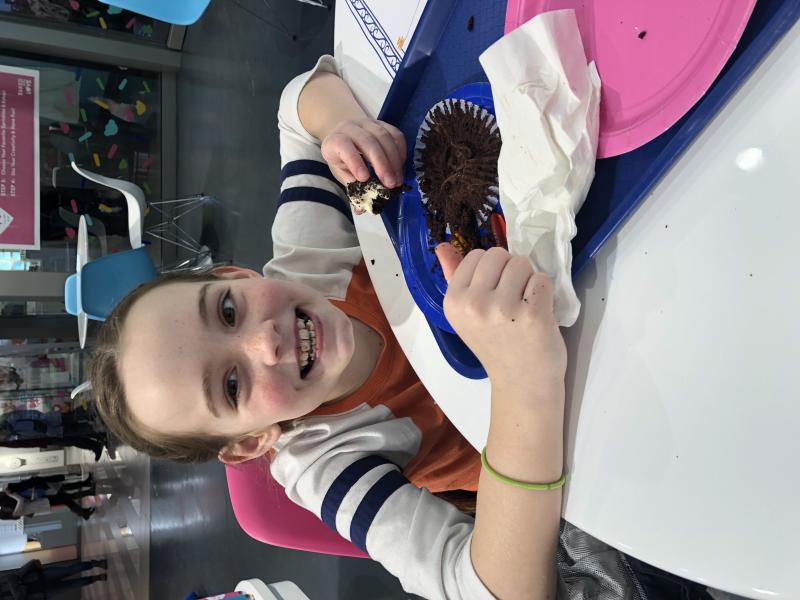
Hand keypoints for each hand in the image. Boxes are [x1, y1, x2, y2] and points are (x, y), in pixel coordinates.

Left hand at [321, 118, 405, 189]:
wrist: (343, 132)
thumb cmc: (341, 157)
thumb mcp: (340, 172)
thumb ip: (351, 187)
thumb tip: (362, 209)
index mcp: (335, 141)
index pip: (344, 147)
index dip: (355, 162)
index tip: (365, 178)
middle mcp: (351, 128)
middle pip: (368, 142)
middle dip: (381, 164)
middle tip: (390, 184)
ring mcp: (368, 123)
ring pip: (384, 137)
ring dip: (394, 160)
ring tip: (398, 180)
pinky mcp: (383, 124)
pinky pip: (395, 134)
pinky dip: (401, 151)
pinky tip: (401, 166)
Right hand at [438, 244, 566, 394]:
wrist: (522, 382)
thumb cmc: (496, 344)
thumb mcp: (467, 312)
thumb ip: (454, 276)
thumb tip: (442, 246)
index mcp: (453, 301)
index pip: (476, 255)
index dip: (491, 271)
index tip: (494, 295)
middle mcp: (474, 304)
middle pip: (499, 254)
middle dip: (510, 271)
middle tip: (512, 300)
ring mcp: (503, 310)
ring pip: (522, 263)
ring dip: (528, 281)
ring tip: (524, 307)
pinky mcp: (533, 315)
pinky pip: (542, 279)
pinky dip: (545, 292)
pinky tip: (537, 313)